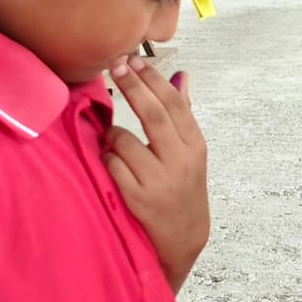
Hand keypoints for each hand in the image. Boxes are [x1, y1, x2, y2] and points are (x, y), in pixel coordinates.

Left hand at [104, 57, 208, 289]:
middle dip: (131, 85)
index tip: (132, 60)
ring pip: (123, 140)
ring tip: (114, 143)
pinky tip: (112, 166)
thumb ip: (183, 116)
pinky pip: (111, 165)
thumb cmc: (182, 191)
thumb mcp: (191, 155)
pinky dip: (107, 160)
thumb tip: (181, 76)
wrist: (181, 241)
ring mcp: (159, 181)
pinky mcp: (137, 198)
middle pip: (152, 113)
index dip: (150, 78)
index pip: (172, 103)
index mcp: (195, 146)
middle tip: (113, 65)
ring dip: (112, 136)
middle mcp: (180, 161)